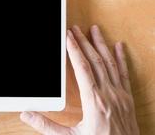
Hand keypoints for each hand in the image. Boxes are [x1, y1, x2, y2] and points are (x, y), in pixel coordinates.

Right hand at [20, 25, 139, 134]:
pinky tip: (119, 46)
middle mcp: (109, 94)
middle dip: (84, 42)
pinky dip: (121, 58)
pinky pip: (124, 73)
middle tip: (76, 29)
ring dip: (101, 45)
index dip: (74, 49)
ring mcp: (120, 94)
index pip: (82, 67)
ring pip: (110, 63)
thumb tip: (27, 114)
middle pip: (95, 60)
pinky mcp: (127, 98)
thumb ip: (46, 126)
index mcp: (94, 101)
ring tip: (94, 30)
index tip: (68, 37)